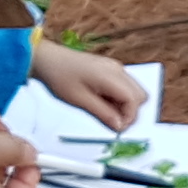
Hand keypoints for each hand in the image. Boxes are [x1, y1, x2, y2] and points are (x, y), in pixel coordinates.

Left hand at [24, 35, 143, 132]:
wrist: (47, 59)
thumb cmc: (60, 77)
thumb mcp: (80, 100)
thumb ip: (103, 113)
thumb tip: (120, 127)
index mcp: (111, 76)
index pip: (134, 100)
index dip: (129, 118)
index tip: (117, 129)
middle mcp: (118, 70)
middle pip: (140, 95)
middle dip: (130, 111)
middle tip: (112, 121)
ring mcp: (115, 67)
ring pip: (134, 91)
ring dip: (125, 105)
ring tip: (104, 110)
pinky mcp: (110, 68)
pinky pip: (124, 86)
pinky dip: (119, 97)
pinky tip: (102, 100)